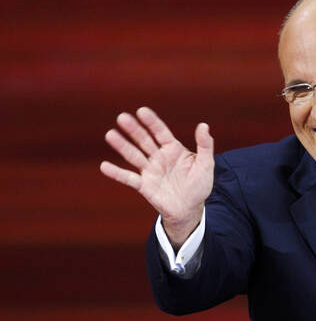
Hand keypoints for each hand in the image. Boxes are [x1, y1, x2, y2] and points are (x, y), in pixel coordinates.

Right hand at [100, 107, 213, 247]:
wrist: (191, 209)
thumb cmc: (199, 185)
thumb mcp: (206, 165)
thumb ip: (205, 145)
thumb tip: (204, 125)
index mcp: (173, 149)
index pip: (160, 132)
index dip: (152, 122)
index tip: (142, 111)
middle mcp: (159, 157)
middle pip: (144, 140)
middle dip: (134, 129)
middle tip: (122, 117)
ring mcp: (150, 171)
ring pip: (134, 156)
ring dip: (122, 146)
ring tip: (110, 134)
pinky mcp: (144, 186)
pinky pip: (129, 178)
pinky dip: (117, 173)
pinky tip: (104, 166)